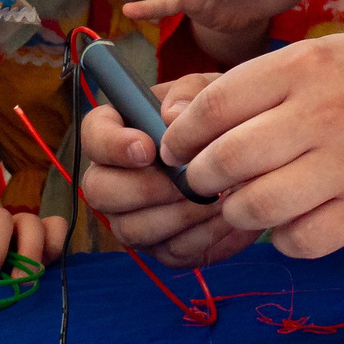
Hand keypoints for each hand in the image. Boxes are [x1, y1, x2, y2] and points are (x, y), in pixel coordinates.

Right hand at [77, 72, 259, 266]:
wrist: (250, 156)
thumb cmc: (219, 116)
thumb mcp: (209, 90)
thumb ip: (189, 93)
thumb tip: (171, 116)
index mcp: (117, 132)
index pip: (93, 137)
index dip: (113, 146)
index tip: (147, 148)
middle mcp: (114, 179)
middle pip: (99, 192)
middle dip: (144, 189)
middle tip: (187, 181)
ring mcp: (134, 219)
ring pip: (133, 230)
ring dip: (178, 216)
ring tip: (219, 198)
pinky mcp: (163, 248)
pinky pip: (171, 253)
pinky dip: (203, 239)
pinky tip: (231, 219)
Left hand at [165, 33, 343, 256]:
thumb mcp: (322, 56)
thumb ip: (256, 86)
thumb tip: (178, 120)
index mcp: (304, 66)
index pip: (214, 107)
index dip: (181, 135)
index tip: (174, 149)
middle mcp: (323, 112)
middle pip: (225, 161)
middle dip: (199, 178)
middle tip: (203, 181)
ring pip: (256, 207)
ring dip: (237, 212)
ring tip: (243, 203)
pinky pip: (300, 241)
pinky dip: (283, 238)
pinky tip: (289, 221)